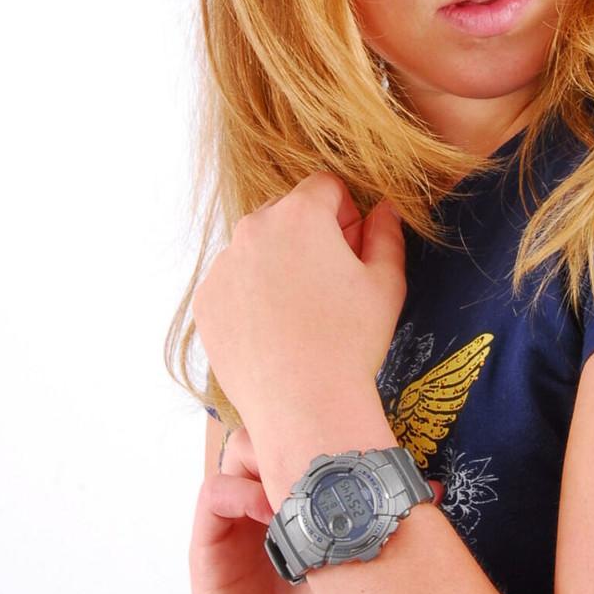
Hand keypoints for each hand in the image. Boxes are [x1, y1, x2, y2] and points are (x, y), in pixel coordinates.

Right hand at [189, 425, 443, 593]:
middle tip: (327, 452)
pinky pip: (214, 493)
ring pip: (238, 447)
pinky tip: (271, 515)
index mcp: (299, 494)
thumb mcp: (361, 574)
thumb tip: (436, 490)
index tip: (357, 437)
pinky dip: (239, 491)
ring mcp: (236, 518)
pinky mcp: (209, 544)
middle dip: (296, 427)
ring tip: (301, 486)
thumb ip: (386, 530)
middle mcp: (265, 496)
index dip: (324, 425)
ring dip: (267, 454)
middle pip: (269, 426)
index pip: (301, 434)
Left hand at [191, 174, 406, 475]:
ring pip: (257, 247)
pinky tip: (275, 330)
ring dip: (278, 263)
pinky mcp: (207, 300)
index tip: (352, 250)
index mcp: (300, 215)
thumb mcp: (386, 283)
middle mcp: (253, 229)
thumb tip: (384, 209)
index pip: (325, 187)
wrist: (303, 406)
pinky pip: (233, 282)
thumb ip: (386, 235)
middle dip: (310, 234)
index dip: (346, 214)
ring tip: (301, 313)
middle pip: (286, 212)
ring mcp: (223, 265)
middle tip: (329, 283)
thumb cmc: (351, 342)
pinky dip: (252, 295)